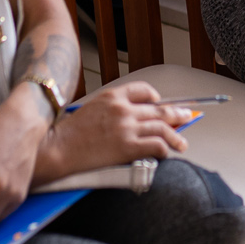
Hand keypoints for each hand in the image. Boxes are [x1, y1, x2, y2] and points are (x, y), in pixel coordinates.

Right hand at [40, 82, 192, 176]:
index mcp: (112, 96)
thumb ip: (111, 110)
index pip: (144, 90)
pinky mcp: (128, 147)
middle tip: (187, 117)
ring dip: (176, 136)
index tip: (162, 103)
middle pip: (159, 110)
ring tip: (183, 143)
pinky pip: (157, 145)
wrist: (57, 149)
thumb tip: (130, 119)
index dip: (156, 98)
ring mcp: (127, 127)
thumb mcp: (90, 109)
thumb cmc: (68, 133)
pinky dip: (166, 149)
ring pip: (162, 128)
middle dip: (177, 114)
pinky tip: (167, 153)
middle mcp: (123, 109)